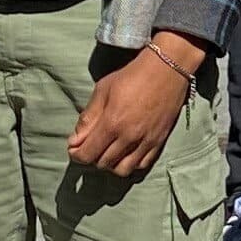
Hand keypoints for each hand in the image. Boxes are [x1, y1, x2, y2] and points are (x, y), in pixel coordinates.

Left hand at [69, 36, 197, 176]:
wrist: (166, 70)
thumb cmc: (132, 76)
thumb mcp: (102, 90)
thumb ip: (88, 118)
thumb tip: (74, 140)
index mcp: (112, 123)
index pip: (87, 154)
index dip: (77, 155)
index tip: (74, 149)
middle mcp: (129, 137)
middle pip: (103, 163)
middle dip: (91, 158)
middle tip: (89, 147)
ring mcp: (146, 141)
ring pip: (122, 169)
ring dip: (111, 164)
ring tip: (108, 152)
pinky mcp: (159, 142)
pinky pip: (141, 165)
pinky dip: (130, 164)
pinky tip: (126, 153)